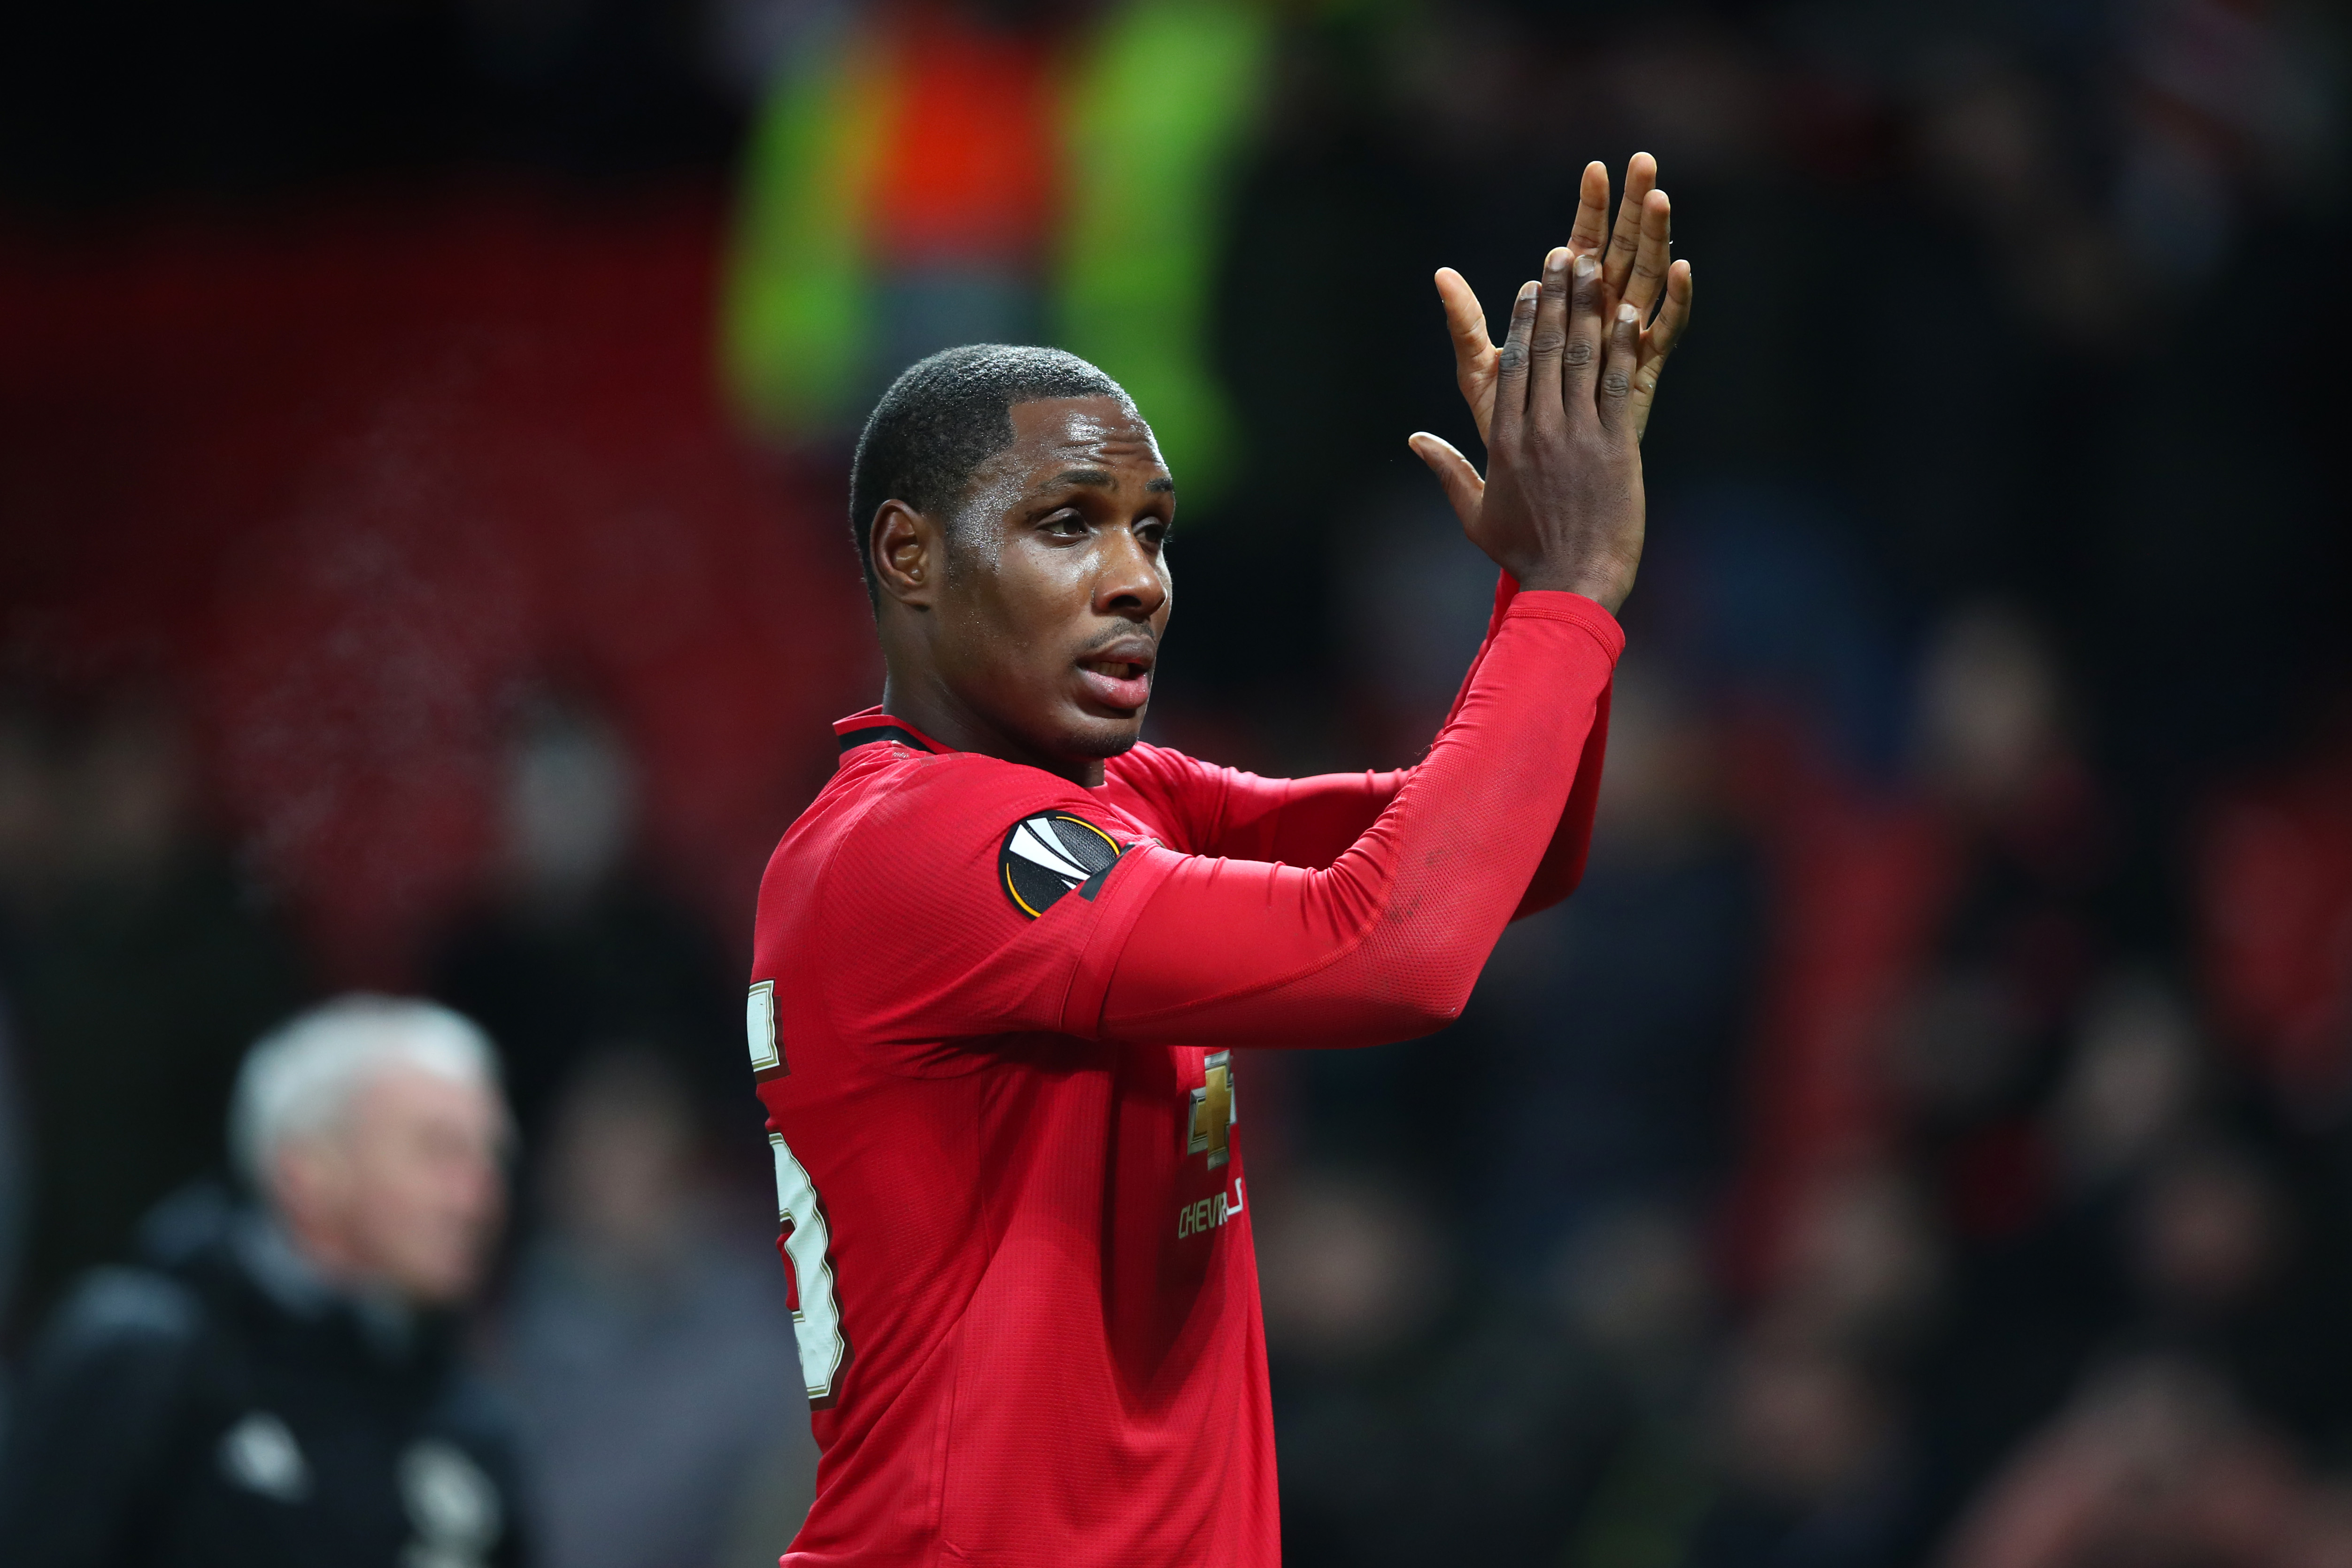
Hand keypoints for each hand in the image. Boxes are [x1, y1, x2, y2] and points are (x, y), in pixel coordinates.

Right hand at [1410, 246, 1647, 611]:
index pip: (1509, 367)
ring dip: (1586, 308)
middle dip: (1554, 298)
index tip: (1529, 287)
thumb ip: (1447, 471)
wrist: (1573, 584)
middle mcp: (1539, 430)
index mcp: (1504, 442)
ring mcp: (1579, 435)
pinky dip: (1621, 346)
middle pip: (1543, 349)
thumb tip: (1414, 441)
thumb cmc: (1524, 555)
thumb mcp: (1476, 515)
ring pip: (1579, 357)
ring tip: (1594, 268)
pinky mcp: (1616, 446)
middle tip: (1563, 255)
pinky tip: (1627, 313)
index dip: (1520, 322)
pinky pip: (1617, 384)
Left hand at [1434, 153, 1691, 446]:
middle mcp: (1600, 318)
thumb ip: (1465, 323)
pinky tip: (1682, 268)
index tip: (1597, 167)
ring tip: (1660, 198)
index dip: (1590, 206)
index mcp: (1565, 310)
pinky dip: (1677, 301)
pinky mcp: (1644, 375)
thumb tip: (1439, 274)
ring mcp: (1626, 343)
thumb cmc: (1507, 428)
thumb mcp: (1480, 372)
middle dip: (1632, 206)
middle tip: (1643, 160)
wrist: (1538, 485)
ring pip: (1647, 280)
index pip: (1580, 244)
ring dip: (1656, 239)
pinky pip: (1666, 332)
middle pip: (1621, 250)